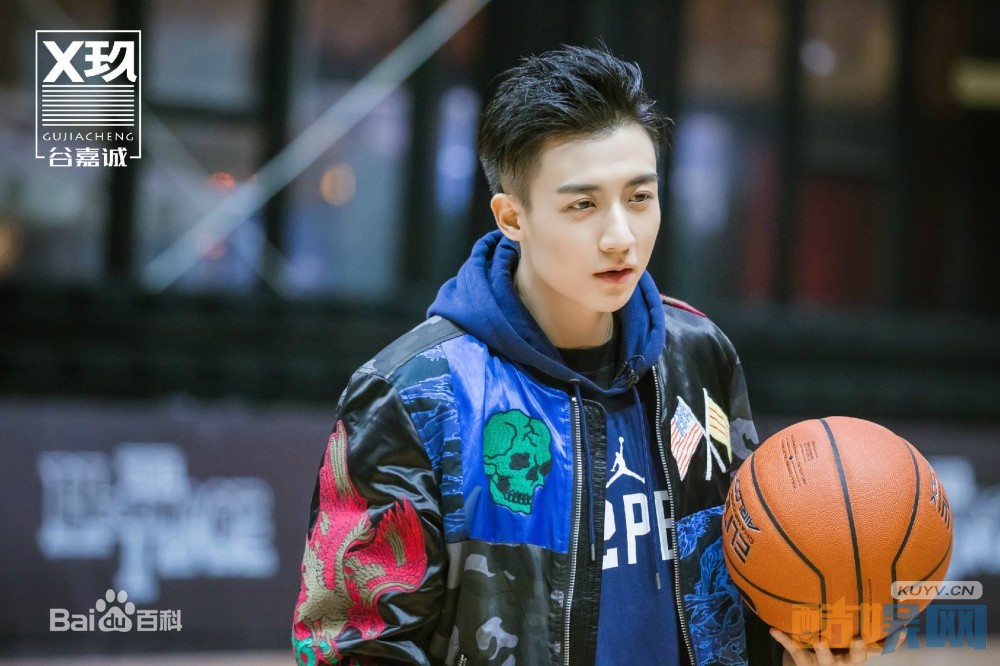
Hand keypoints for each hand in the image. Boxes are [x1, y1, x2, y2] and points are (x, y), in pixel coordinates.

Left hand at [770, 629, 906, 664]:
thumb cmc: (839, 652)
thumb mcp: (856, 649)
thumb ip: (876, 639)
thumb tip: (902, 626)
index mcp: (852, 659)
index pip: (866, 654)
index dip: (876, 646)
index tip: (886, 636)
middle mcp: (838, 663)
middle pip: (848, 660)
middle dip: (853, 651)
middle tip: (856, 640)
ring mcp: (819, 663)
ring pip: (821, 658)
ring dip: (821, 649)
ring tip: (820, 640)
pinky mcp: (801, 660)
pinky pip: (792, 649)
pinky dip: (783, 639)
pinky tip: (773, 629)